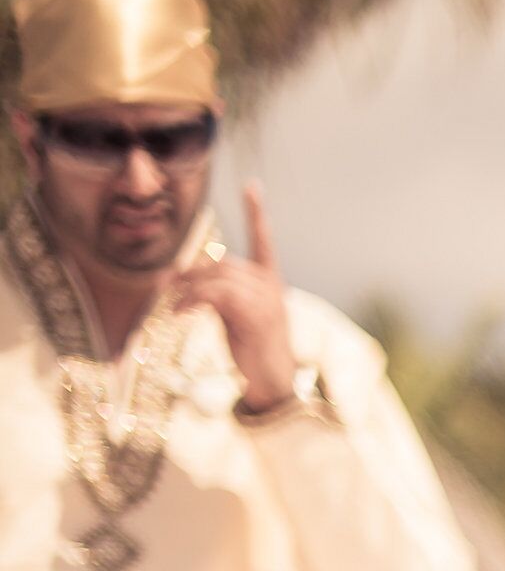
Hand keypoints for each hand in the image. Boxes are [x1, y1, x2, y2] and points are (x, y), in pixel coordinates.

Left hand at [169, 182, 296, 409]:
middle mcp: (271, 286)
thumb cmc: (252, 351)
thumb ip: (217, 293)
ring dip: (187, 289)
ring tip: (172, 305)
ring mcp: (266, 300)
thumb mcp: (235, 316)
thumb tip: (176, 280)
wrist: (274, 384)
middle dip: (190, 273)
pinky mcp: (255, 315)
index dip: (257, 213)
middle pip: (222, 263)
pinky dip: (191, 301)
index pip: (263, 241)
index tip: (253, 186)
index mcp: (270, 282)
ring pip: (217, 277)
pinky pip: (215, 295)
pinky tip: (179, 314)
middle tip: (165, 288)